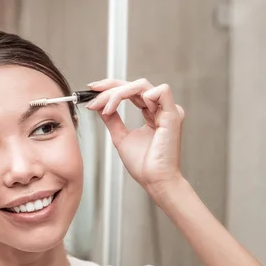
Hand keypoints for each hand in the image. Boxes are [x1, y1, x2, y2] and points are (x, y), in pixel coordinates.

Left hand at [86, 78, 185, 195]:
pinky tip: (136, 110)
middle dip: (110, 88)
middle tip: (93, 97)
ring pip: (142, 85)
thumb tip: (100, 105)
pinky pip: (162, 91)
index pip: (130, 91)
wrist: (154, 180)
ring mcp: (168, 110)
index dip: (111, 87)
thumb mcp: (120, 136)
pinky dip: (143, 95)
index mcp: (151, 113)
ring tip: (107, 108)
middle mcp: (160, 109)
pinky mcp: (174, 114)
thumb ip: (112, 119)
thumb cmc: (142, 165)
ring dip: (120, 93)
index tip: (92, 90)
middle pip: (133, 85)